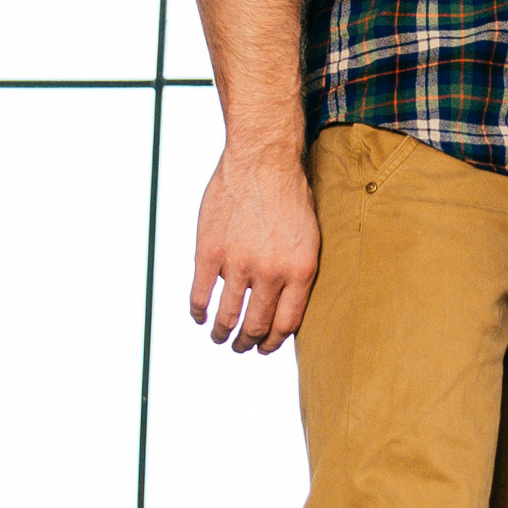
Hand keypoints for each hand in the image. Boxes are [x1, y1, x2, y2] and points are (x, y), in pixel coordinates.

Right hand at [185, 147, 320, 352]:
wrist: (263, 160)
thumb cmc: (290, 195)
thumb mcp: (309, 237)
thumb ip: (297, 272)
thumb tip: (285, 306)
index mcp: (300, 271)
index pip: (285, 325)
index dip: (273, 343)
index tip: (265, 347)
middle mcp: (270, 273)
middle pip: (256, 326)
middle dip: (247, 343)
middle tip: (241, 346)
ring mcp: (238, 263)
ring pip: (227, 316)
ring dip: (222, 333)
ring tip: (220, 338)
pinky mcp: (210, 252)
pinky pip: (200, 294)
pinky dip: (198, 311)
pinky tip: (199, 316)